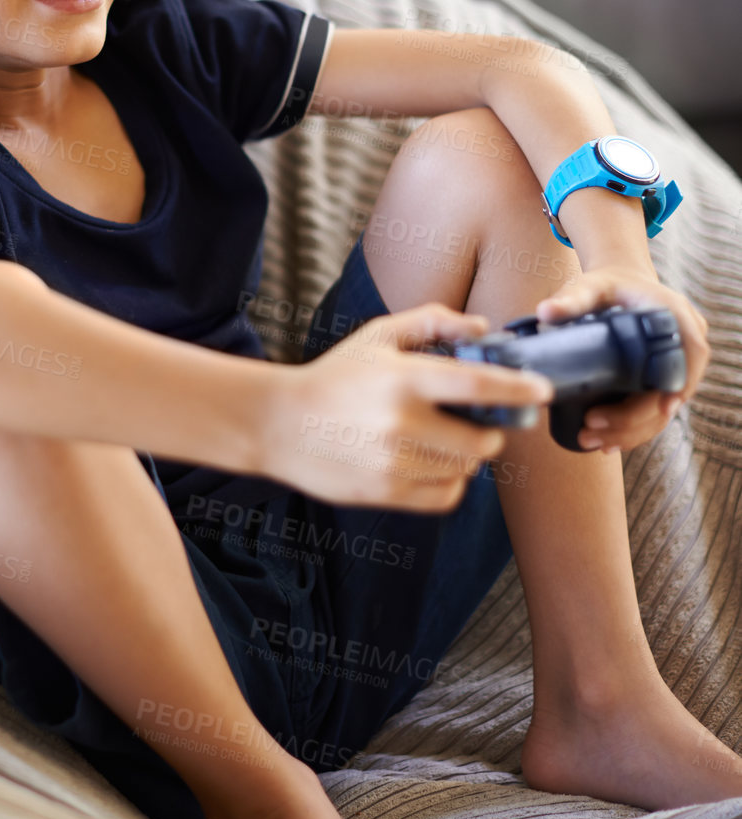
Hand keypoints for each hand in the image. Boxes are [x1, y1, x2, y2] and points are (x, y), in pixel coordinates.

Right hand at [263, 303, 554, 510]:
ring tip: (440, 441)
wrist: (276, 423)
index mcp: (404, 379)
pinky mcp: (385, 493)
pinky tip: (430, 464)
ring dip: (465, 458)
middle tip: (480, 424)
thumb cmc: (332, 376)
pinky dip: (449, 483)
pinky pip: (444, 496)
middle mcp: (402, 424)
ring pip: (463, 471)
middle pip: (481, 442)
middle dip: (490, 433)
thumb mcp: (376, 337)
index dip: (517, 388)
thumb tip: (482, 327)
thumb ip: (430, 322)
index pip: (478, 385)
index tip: (542, 390)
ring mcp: (393, 463)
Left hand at [534, 264, 709, 453]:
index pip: (692, 353)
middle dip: (635, 418)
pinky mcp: (658, 382)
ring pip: (662, 410)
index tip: (660, 407)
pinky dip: (633, 431)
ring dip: (630, 432)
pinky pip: (653, 412)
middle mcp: (682, 345)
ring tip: (592, 440)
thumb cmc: (607, 286)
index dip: (681, 382)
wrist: (618, 288)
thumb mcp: (590, 286)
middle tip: (593, 425)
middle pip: (672, 391)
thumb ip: (572, 298)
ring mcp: (672, 368)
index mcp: (675, 317)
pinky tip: (607, 444)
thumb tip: (546, 313)